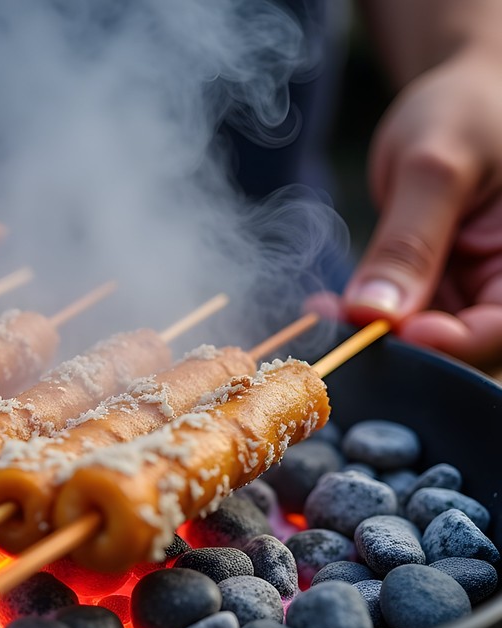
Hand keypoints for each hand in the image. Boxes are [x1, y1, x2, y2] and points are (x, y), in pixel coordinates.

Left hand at [338, 45, 501, 369]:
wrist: (463, 97)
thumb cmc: (469, 111)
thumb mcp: (438, 165)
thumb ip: (409, 241)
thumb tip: (374, 313)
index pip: (497, 331)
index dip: (448, 344)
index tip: (392, 331)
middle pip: (462, 348)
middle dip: (400, 346)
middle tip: (337, 329)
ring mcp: (471, 292)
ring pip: (423, 340)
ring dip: (372, 336)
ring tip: (325, 313)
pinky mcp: (436, 289)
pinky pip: (400, 318)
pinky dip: (364, 318)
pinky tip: (329, 307)